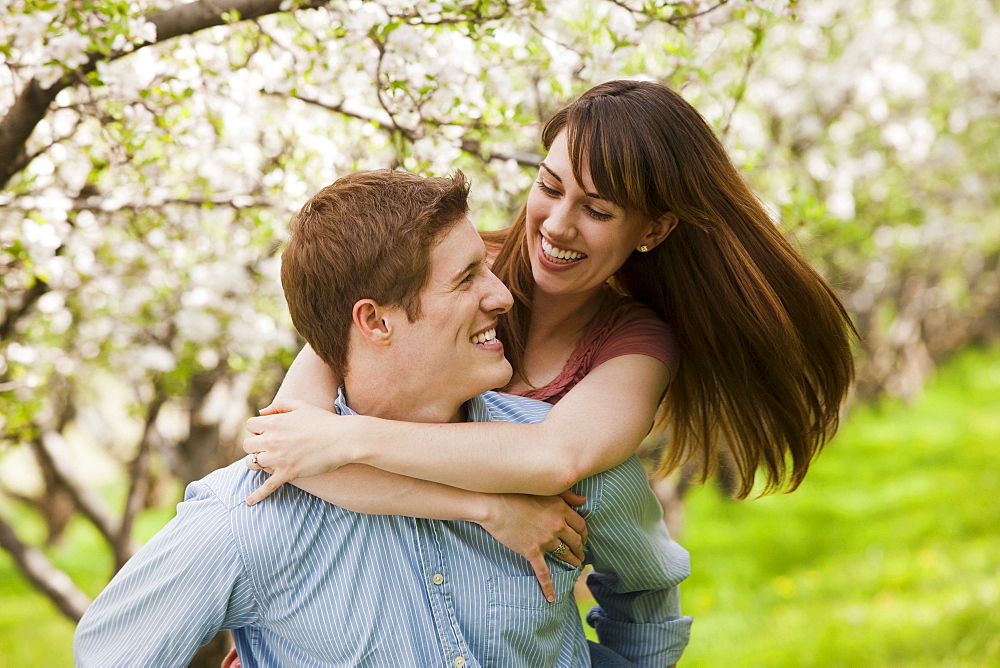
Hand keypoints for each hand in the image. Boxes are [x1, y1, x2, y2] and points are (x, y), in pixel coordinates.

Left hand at [242, 400, 357, 504]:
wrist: (342, 439)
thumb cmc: (323, 421)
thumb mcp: (301, 406)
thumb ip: (279, 405)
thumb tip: (262, 412)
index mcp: (274, 422)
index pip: (250, 425)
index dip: (257, 428)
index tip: (267, 431)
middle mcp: (272, 440)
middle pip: (247, 445)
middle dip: (255, 445)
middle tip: (268, 446)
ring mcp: (278, 458)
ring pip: (252, 463)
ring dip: (256, 462)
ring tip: (266, 461)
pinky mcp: (287, 473)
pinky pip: (267, 486)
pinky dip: (257, 495)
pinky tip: (249, 502)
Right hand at [478, 491, 587, 601]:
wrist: (493, 503)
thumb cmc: (516, 493)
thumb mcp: (544, 489)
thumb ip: (567, 494)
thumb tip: (584, 501)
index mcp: (561, 509)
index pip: (581, 525)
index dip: (584, 534)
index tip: (583, 538)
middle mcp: (557, 525)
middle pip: (576, 541)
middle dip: (580, 549)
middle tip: (581, 554)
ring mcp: (545, 539)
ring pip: (565, 555)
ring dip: (572, 561)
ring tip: (575, 565)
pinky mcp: (531, 551)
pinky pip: (543, 572)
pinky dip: (548, 586)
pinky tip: (551, 596)